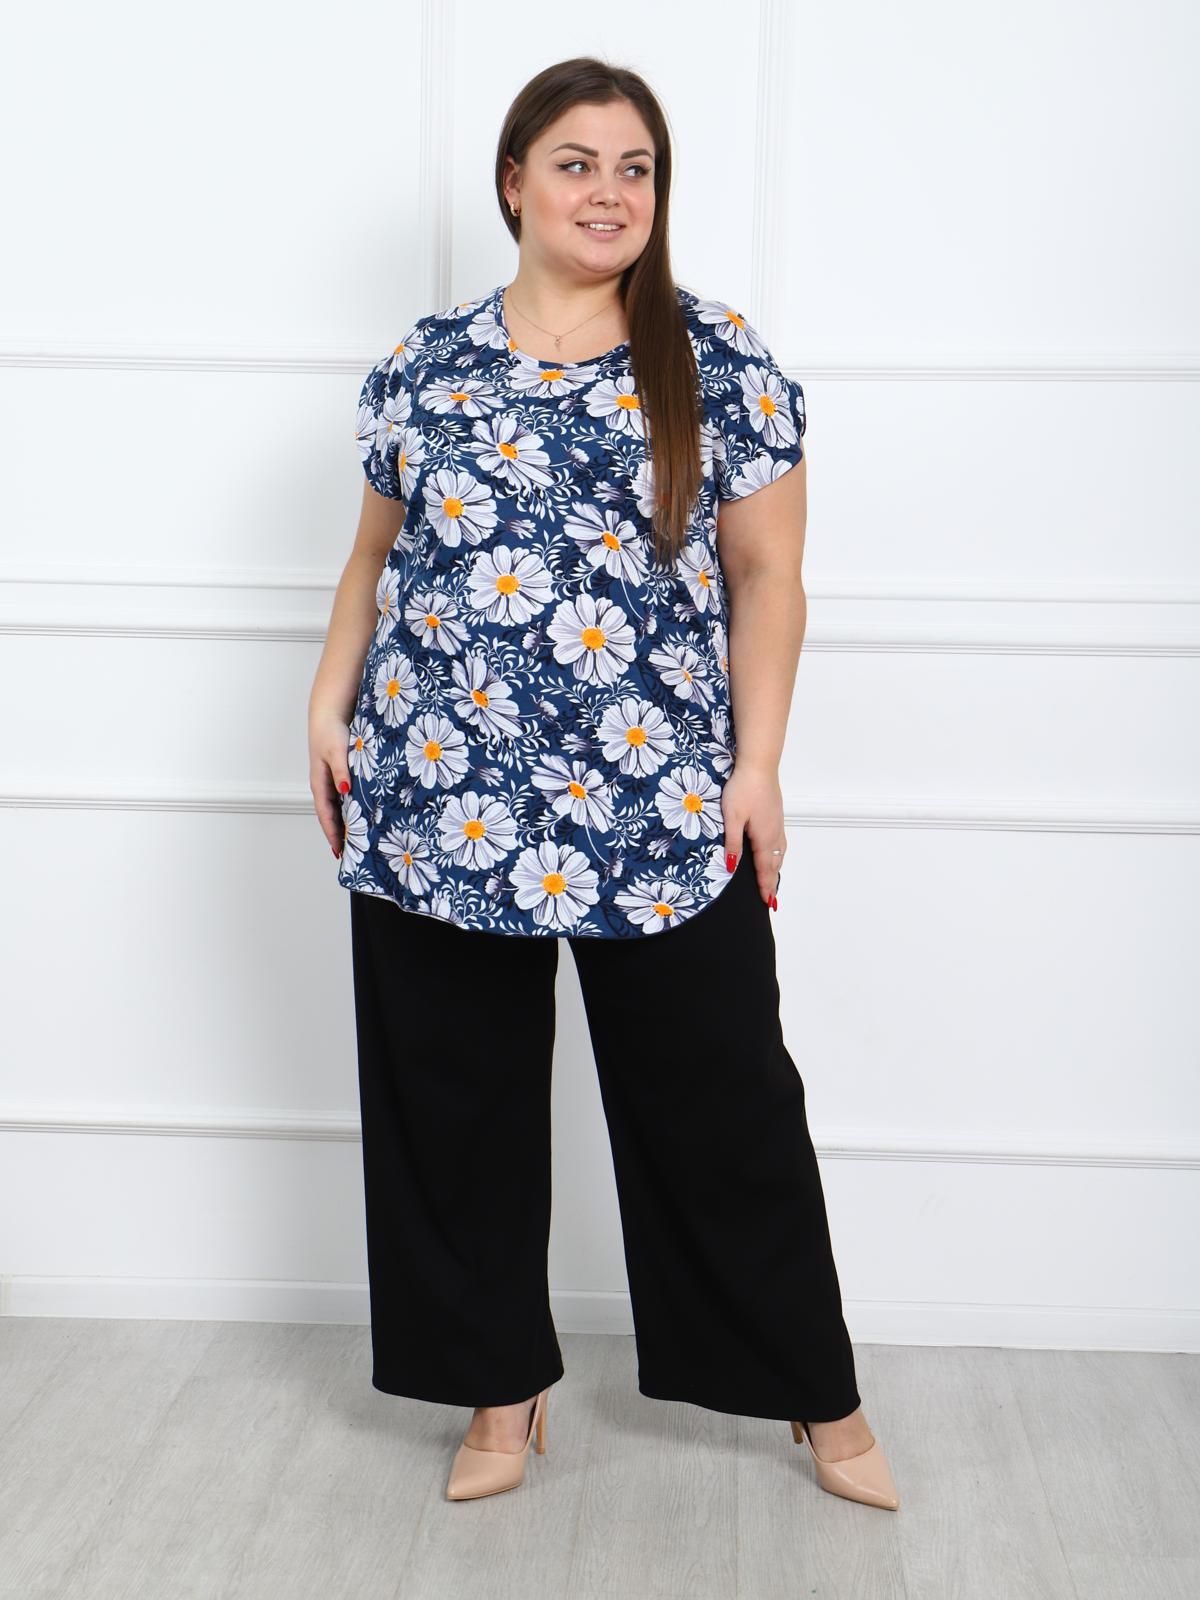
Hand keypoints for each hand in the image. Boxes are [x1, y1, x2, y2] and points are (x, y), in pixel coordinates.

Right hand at [309, 711, 352, 857]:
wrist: (331, 711)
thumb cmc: (330, 730)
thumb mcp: (337, 751)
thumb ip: (342, 771)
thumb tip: (345, 792)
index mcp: (320, 784)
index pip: (326, 816)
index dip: (333, 835)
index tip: (341, 852)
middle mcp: (326, 784)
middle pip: (334, 815)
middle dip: (343, 834)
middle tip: (355, 853)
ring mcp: (335, 779)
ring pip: (343, 806)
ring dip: (351, 821)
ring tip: (364, 838)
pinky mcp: (345, 772)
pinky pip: (350, 795)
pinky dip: (357, 806)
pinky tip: (369, 812)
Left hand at [721, 763, 784, 910]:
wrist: (759, 765)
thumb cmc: (743, 789)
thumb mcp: (732, 817)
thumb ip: (732, 843)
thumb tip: (732, 867)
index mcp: (764, 838)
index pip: (765, 870)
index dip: (764, 887)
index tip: (766, 903)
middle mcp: (775, 834)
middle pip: (775, 865)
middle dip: (772, 883)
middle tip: (771, 900)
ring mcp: (778, 824)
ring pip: (779, 854)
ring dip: (776, 870)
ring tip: (773, 882)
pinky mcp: (776, 816)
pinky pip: (780, 844)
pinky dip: (778, 856)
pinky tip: (774, 855)